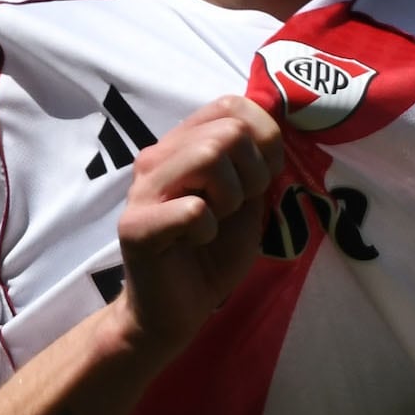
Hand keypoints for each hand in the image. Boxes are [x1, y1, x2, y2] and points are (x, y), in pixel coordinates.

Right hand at [115, 96, 283, 355]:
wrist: (177, 310)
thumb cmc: (212, 254)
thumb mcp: (248, 200)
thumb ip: (257, 163)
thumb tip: (278, 131)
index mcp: (184, 144)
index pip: (231, 104)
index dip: (264, 137)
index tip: (263, 177)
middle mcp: (158, 156)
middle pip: (228, 132)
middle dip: (253, 174)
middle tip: (237, 208)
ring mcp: (143, 189)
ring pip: (209, 156)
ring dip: (231, 197)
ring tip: (216, 221)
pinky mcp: (136, 225)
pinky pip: (193, 209)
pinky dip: (209, 230)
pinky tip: (196, 242)